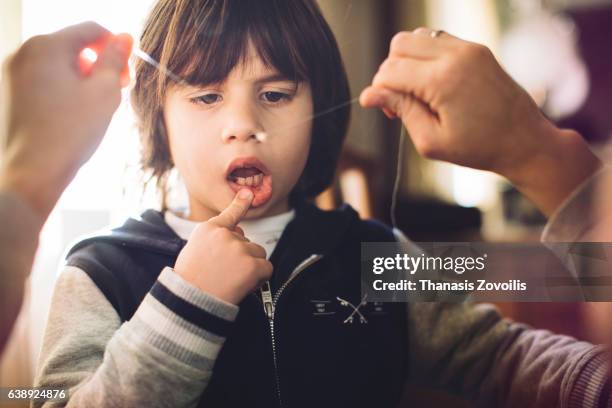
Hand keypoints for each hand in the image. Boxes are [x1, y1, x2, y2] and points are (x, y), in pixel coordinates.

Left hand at [0, 22, 132, 220]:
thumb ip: (115, 60)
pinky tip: (76, 114)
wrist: (32, 172)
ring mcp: (12, 73)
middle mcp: (23, 52)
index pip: (91, 29)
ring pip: (59, 64)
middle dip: (99, 64)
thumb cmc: (71, 133)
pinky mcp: (9, 93)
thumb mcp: (104, 93)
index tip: (127, 73)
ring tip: (96, 107)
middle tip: (117, 93)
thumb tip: (125, 38)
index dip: (116, 48)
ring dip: (83, 78)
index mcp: (46, 46)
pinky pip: (44, 79)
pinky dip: (64, 89)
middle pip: (73, 45)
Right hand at [174, 189, 272, 304]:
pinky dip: (260, 278)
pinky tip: (243, 285)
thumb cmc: (191, 279)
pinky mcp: (252, 265)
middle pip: (247, 242)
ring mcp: (239, 249)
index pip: (230, 214)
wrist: (191, 300)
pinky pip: (267, 269)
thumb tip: (239, 230)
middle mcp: (225, 235)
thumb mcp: (196, 249)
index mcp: (209, 229)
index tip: (249, 193)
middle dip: (241, 257)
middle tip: (223, 272)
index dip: (241, 203)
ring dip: (251, 267)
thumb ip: (216, 237)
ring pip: (259, 253)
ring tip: (231, 279)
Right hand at [360, 28, 600, 215]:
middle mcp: (455, 55)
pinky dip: (426, 57)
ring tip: (416, 91)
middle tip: (401, 102)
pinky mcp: (477, 49)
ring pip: (417, 37)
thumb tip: (369, 95)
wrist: (525, 141)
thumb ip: (400, 111)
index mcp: (442, 80)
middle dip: (391, 72)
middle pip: (399, 45)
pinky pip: (437, 40)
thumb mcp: (431, 140)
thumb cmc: (479, 147)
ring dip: (407, 61)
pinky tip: (432, 83)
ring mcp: (469, 48)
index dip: (380, 92)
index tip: (388, 112)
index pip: (390, 71)